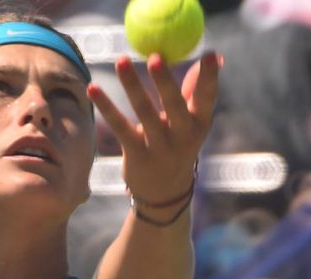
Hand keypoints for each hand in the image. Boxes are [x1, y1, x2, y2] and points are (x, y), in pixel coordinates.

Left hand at [87, 52, 220, 208]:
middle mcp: (183, 136)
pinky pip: (120, 127)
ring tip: (121, 61)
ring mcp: (159, 147)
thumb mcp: (191, 123)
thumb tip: (217, 57)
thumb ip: (197, 91)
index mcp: (199, 125)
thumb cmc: (178, 146)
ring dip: (132, 85)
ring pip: (144, 112)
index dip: (210, 77)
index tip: (211, 53)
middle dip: (165, 81)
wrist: (165, 193)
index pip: (208, 98)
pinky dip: (106, 106)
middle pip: (175, 105)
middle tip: (156, 57)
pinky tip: (93, 89)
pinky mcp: (136, 154)